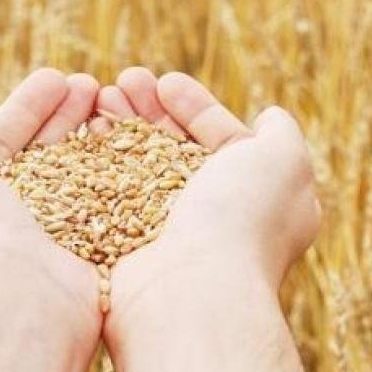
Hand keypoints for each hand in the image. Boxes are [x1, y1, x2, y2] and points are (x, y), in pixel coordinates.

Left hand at [0, 67, 99, 288]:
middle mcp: (10, 223)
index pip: (2, 144)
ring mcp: (55, 241)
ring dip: (96, 133)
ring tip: (114, 98)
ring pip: (81, 175)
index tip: (56, 77)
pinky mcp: (93, 255)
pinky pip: (110, 203)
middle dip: (67, 116)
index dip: (28, 109)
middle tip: (91, 84)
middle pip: (45, 156)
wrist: (6, 287)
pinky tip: (132, 135)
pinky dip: (121, 168)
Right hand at [98, 68, 320, 316]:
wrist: (191, 291)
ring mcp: (165, 235)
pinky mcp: (126, 247)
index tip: (166, 81)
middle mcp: (210, 218)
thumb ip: (281, 133)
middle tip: (125, 80)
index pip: (222, 140)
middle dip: (151, 110)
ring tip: (101, 95)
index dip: (195, 107)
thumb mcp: (284, 162)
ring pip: (138, 166)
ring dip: (122, 126)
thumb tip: (270, 117)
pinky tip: (87, 129)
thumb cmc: (241, 220)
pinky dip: (98, 159)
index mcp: (251, 198)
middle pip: (175, 148)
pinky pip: (109, 193)